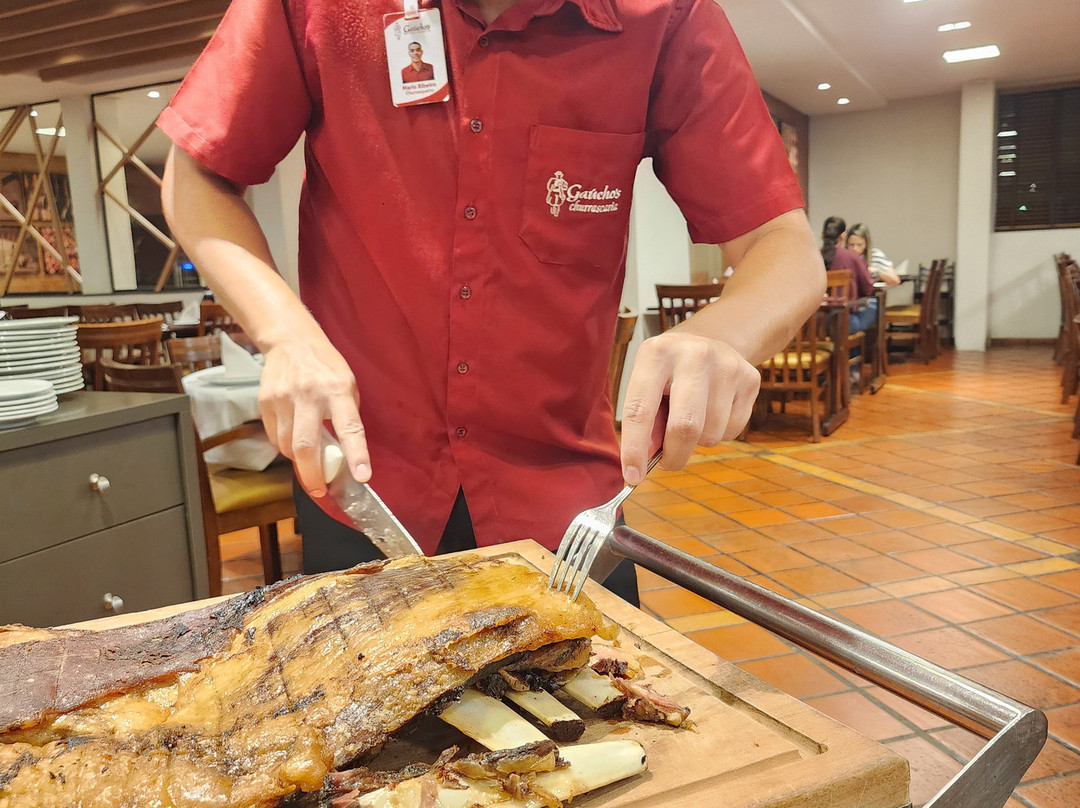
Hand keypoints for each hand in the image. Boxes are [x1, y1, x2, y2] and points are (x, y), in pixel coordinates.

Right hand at [257, 337, 369, 496]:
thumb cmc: (326, 367)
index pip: (350, 427)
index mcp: (337, 390)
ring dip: (299, 462)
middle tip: (321, 490)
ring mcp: (283, 398)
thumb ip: (345, 416)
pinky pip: (275, 437)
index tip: (362, 477)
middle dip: (313, 476)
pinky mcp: (265, 402)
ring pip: (287, 446)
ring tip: (309, 464)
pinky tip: (293, 442)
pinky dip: (285, 447)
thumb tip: (342, 454)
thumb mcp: (347, 385)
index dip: (356, 455)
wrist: (291, 341)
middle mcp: (309, 394)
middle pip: (306, 446)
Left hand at [619, 331, 759, 481]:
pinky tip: (713, 411)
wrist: (711, 339)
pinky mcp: (750, 378)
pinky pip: (732, 431)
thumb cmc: (669, 371)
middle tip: (668, 462)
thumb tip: (645, 463)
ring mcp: (726, 365)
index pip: (641, 409)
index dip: (635, 448)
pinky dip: (719, 433)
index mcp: (656, 354)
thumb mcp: (647, 382)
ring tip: (693, 419)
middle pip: (685, 426)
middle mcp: (693, 355)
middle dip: (674, 456)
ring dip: (698, 442)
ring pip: (710, 434)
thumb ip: (644, 420)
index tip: (633, 475)